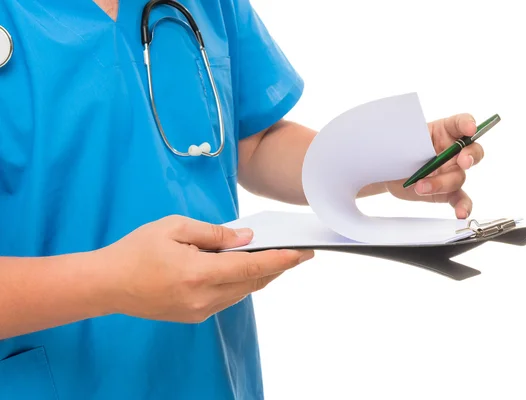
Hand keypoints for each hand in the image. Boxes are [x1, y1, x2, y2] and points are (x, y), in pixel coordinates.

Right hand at [98, 215, 312, 322]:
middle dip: (278, 267)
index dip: (280, 259)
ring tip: (275, 257)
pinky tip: (244, 268)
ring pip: (242, 291)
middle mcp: (203, 298)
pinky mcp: (195, 316)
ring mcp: (199, 311)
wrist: (107, 284)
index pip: (251, 266)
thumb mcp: (174, 228)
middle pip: (252, 281)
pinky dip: (241, 282)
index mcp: (198, 273)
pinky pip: (228, 297)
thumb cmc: (137, 250)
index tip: (302, 253)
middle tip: (297, 253)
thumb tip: (245, 238)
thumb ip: (214, 233)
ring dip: (260, 275)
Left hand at [385, 113, 483, 218]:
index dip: (468, 124)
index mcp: (443, 131)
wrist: (387, 174)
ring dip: (441, 183)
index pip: (461, 123)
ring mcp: (451, 171)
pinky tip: (461, 214)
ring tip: (420, 187)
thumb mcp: (402, 139)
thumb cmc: (397, 151)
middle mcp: (453, 151)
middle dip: (470, 156)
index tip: (469, 128)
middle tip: (462, 161)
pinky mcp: (447, 191)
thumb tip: (406, 141)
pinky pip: (460, 199)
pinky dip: (463, 207)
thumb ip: (410, 138)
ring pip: (458, 177)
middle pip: (472, 151)